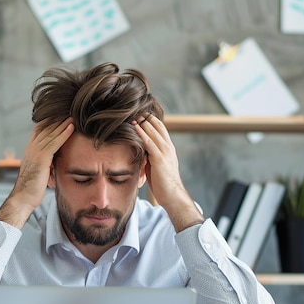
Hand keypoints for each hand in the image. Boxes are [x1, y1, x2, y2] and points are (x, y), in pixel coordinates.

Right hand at [0, 117, 73, 228]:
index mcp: (30, 149)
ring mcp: (35, 152)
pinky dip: (63, 134)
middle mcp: (31, 147)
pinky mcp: (41, 158)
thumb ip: (47, 162)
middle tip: (70, 107)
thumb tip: (55, 161)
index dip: (51, 120)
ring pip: (51, 132)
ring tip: (74, 113)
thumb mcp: (40, 171)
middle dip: (58, 117)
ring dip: (63, 122)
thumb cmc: (33, 188)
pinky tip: (72, 127)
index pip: (40, 129)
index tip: (62, 112)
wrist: (24, 198)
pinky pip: (54, 142)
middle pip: (46, 127)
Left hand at [133, 115, 202, 230]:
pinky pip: (149, 142)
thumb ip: (149, 156)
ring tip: (130, 113)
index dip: (149, 118)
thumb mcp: (155, 166)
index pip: (159, 127)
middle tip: (131, 108)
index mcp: (168, 147)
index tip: (137, 112)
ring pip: (152, 131)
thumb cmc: (163, 183)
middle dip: (144, 116)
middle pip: (156, 125)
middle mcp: (168, 146)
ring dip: (141, 121)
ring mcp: (165, 151)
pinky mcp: (159, 158)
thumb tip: (139, 151)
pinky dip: (141, 133)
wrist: (172, 195)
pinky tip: (134, 126)